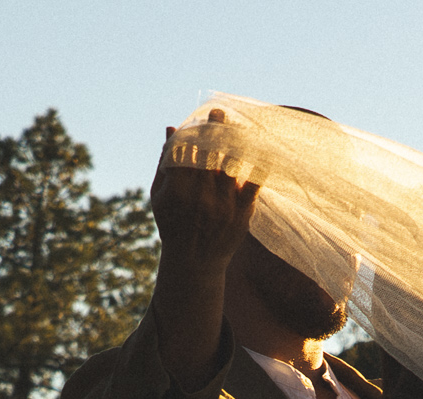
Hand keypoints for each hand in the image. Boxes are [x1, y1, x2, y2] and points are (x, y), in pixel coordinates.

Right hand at [149, 109, 258, 282]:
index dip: (194, 133)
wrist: (195, 262)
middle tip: (219, 112)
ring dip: (236, 143)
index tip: (199, 119)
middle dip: (215, 131)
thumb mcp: (159, 196)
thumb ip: (165, 162)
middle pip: (210, 154)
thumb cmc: (172, 225)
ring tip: (240, 127)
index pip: (188, 151)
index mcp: (178, 188)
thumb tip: (171, 128)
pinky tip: (262, 152)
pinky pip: (253, 185)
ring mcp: (223, 204)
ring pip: (232, 165)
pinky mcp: (241, 214)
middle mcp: (201, 195)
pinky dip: (258, 168)